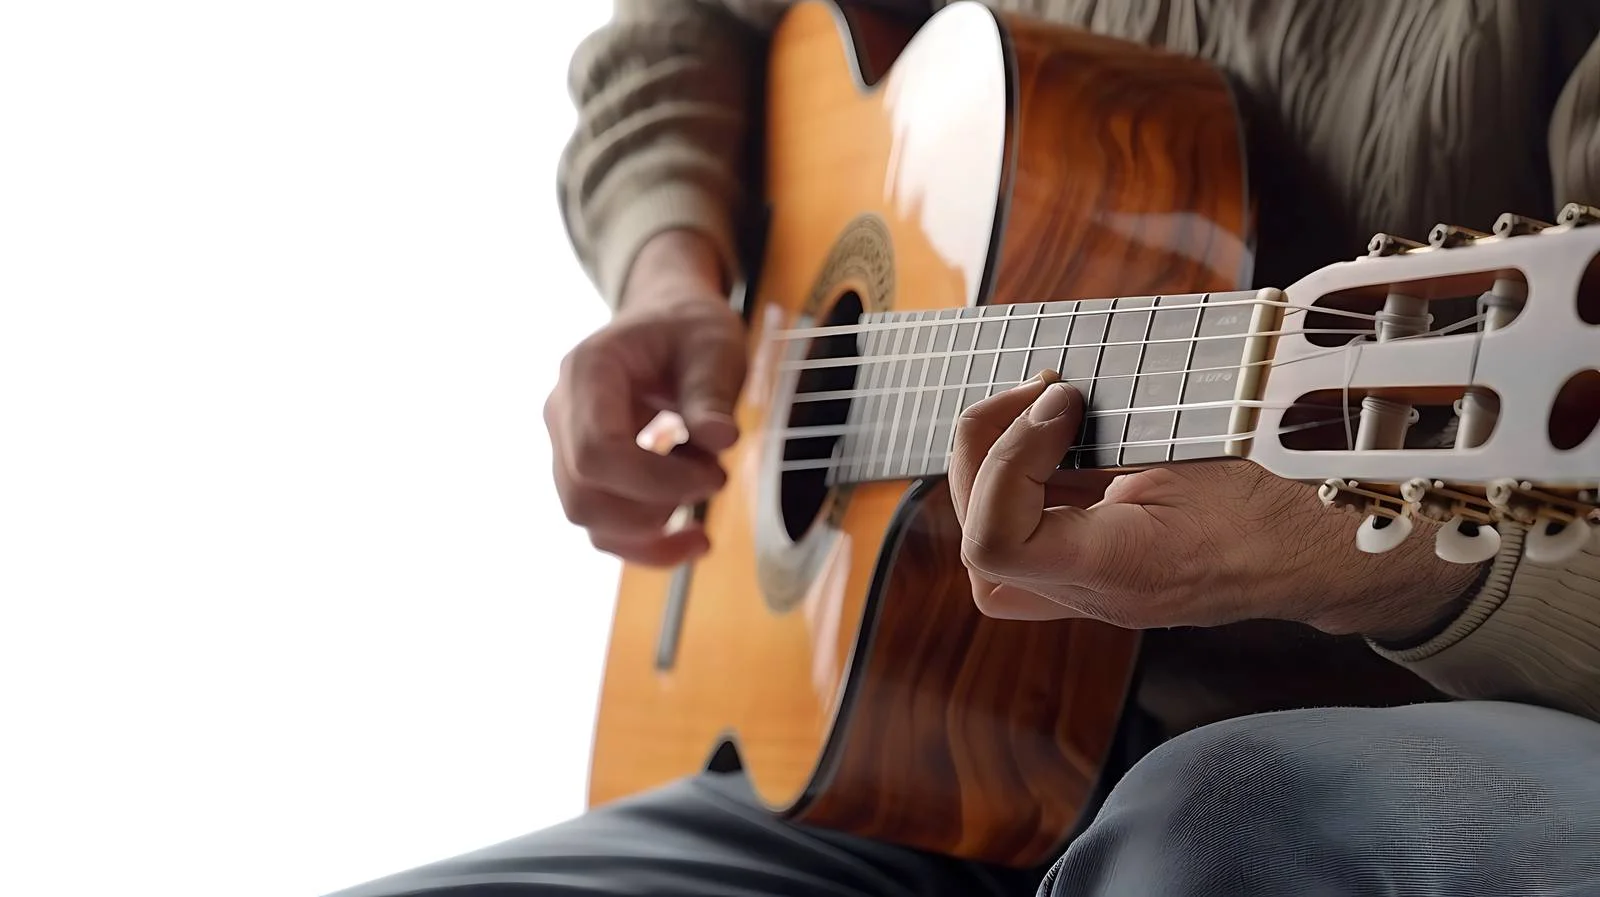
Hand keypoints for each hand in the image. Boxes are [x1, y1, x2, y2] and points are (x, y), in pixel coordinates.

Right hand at [545, 230, 745, 565]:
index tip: (715, 474)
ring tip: (706, 492)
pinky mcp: (584, 475)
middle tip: (715, 478)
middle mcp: (562, 413)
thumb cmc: (689, 330)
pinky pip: (603, 528)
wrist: (667, 322)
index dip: (656, 481)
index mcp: (587, 372)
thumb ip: (712, 391)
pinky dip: (648, 545)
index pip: (597, 452)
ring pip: (590, 520)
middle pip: (584, 496)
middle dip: (656, 507)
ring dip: (654, 529)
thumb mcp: (714, 346)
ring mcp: (565, 447)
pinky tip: (694, 539)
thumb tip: (720, 439)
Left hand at [947, 373, 1482, 638]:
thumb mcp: (1206, 447)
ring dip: (995, 470)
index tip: (1061, 399)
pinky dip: (1023, 479)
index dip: (1006, 458)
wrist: (1332, 549)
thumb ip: (1117, 429)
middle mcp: (1097, 595)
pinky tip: (1058, 434)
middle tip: (1039, 392)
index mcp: (1122, 570)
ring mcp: (1095, 593)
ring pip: (991, 556)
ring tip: (1040, 407)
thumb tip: (1052, 388)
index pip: (993, 544)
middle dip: (985, 457)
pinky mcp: (1099, 572)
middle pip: (979, 548)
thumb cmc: (1286, 493)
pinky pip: (1026, 539)